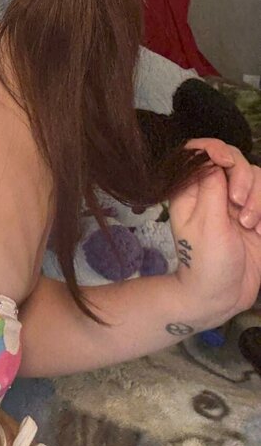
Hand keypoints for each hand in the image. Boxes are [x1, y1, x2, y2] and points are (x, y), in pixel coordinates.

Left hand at [168, 140, 260, 325]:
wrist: (222, 296)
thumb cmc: (205, 261)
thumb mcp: (206, 223)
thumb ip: (212, 187)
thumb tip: (214, 156)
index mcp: (190, 188)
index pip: (199, 150)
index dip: (215, 149)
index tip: (227, 163)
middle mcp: (212, 190)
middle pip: (234, 160)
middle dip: (243, 178)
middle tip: (238, 205)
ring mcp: (235, 202)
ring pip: (256, 177)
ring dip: (258, 199)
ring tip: (249, 226)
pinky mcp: (254, 214)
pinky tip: (259, 233)